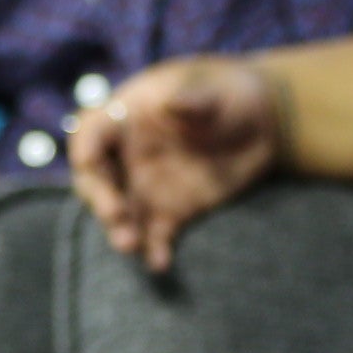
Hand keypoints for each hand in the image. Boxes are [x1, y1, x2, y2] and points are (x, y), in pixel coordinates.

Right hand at [69, 55, 281, 272]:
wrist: (266, 122)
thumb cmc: (231, 93)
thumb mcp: (214, 90)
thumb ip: (192, 98)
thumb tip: (171, 103)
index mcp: (129, 116)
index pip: (92, 132)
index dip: (86, 149)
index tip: (89, 165)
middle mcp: (130, 154)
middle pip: (98, 179)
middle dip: (101, 198)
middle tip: (116, 216)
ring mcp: (149, 184)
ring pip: (122, 213)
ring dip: (121, 230)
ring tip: (131, 246)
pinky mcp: (173, 210)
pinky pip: (156, 233)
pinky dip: (155, 249)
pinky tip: (160, 262)